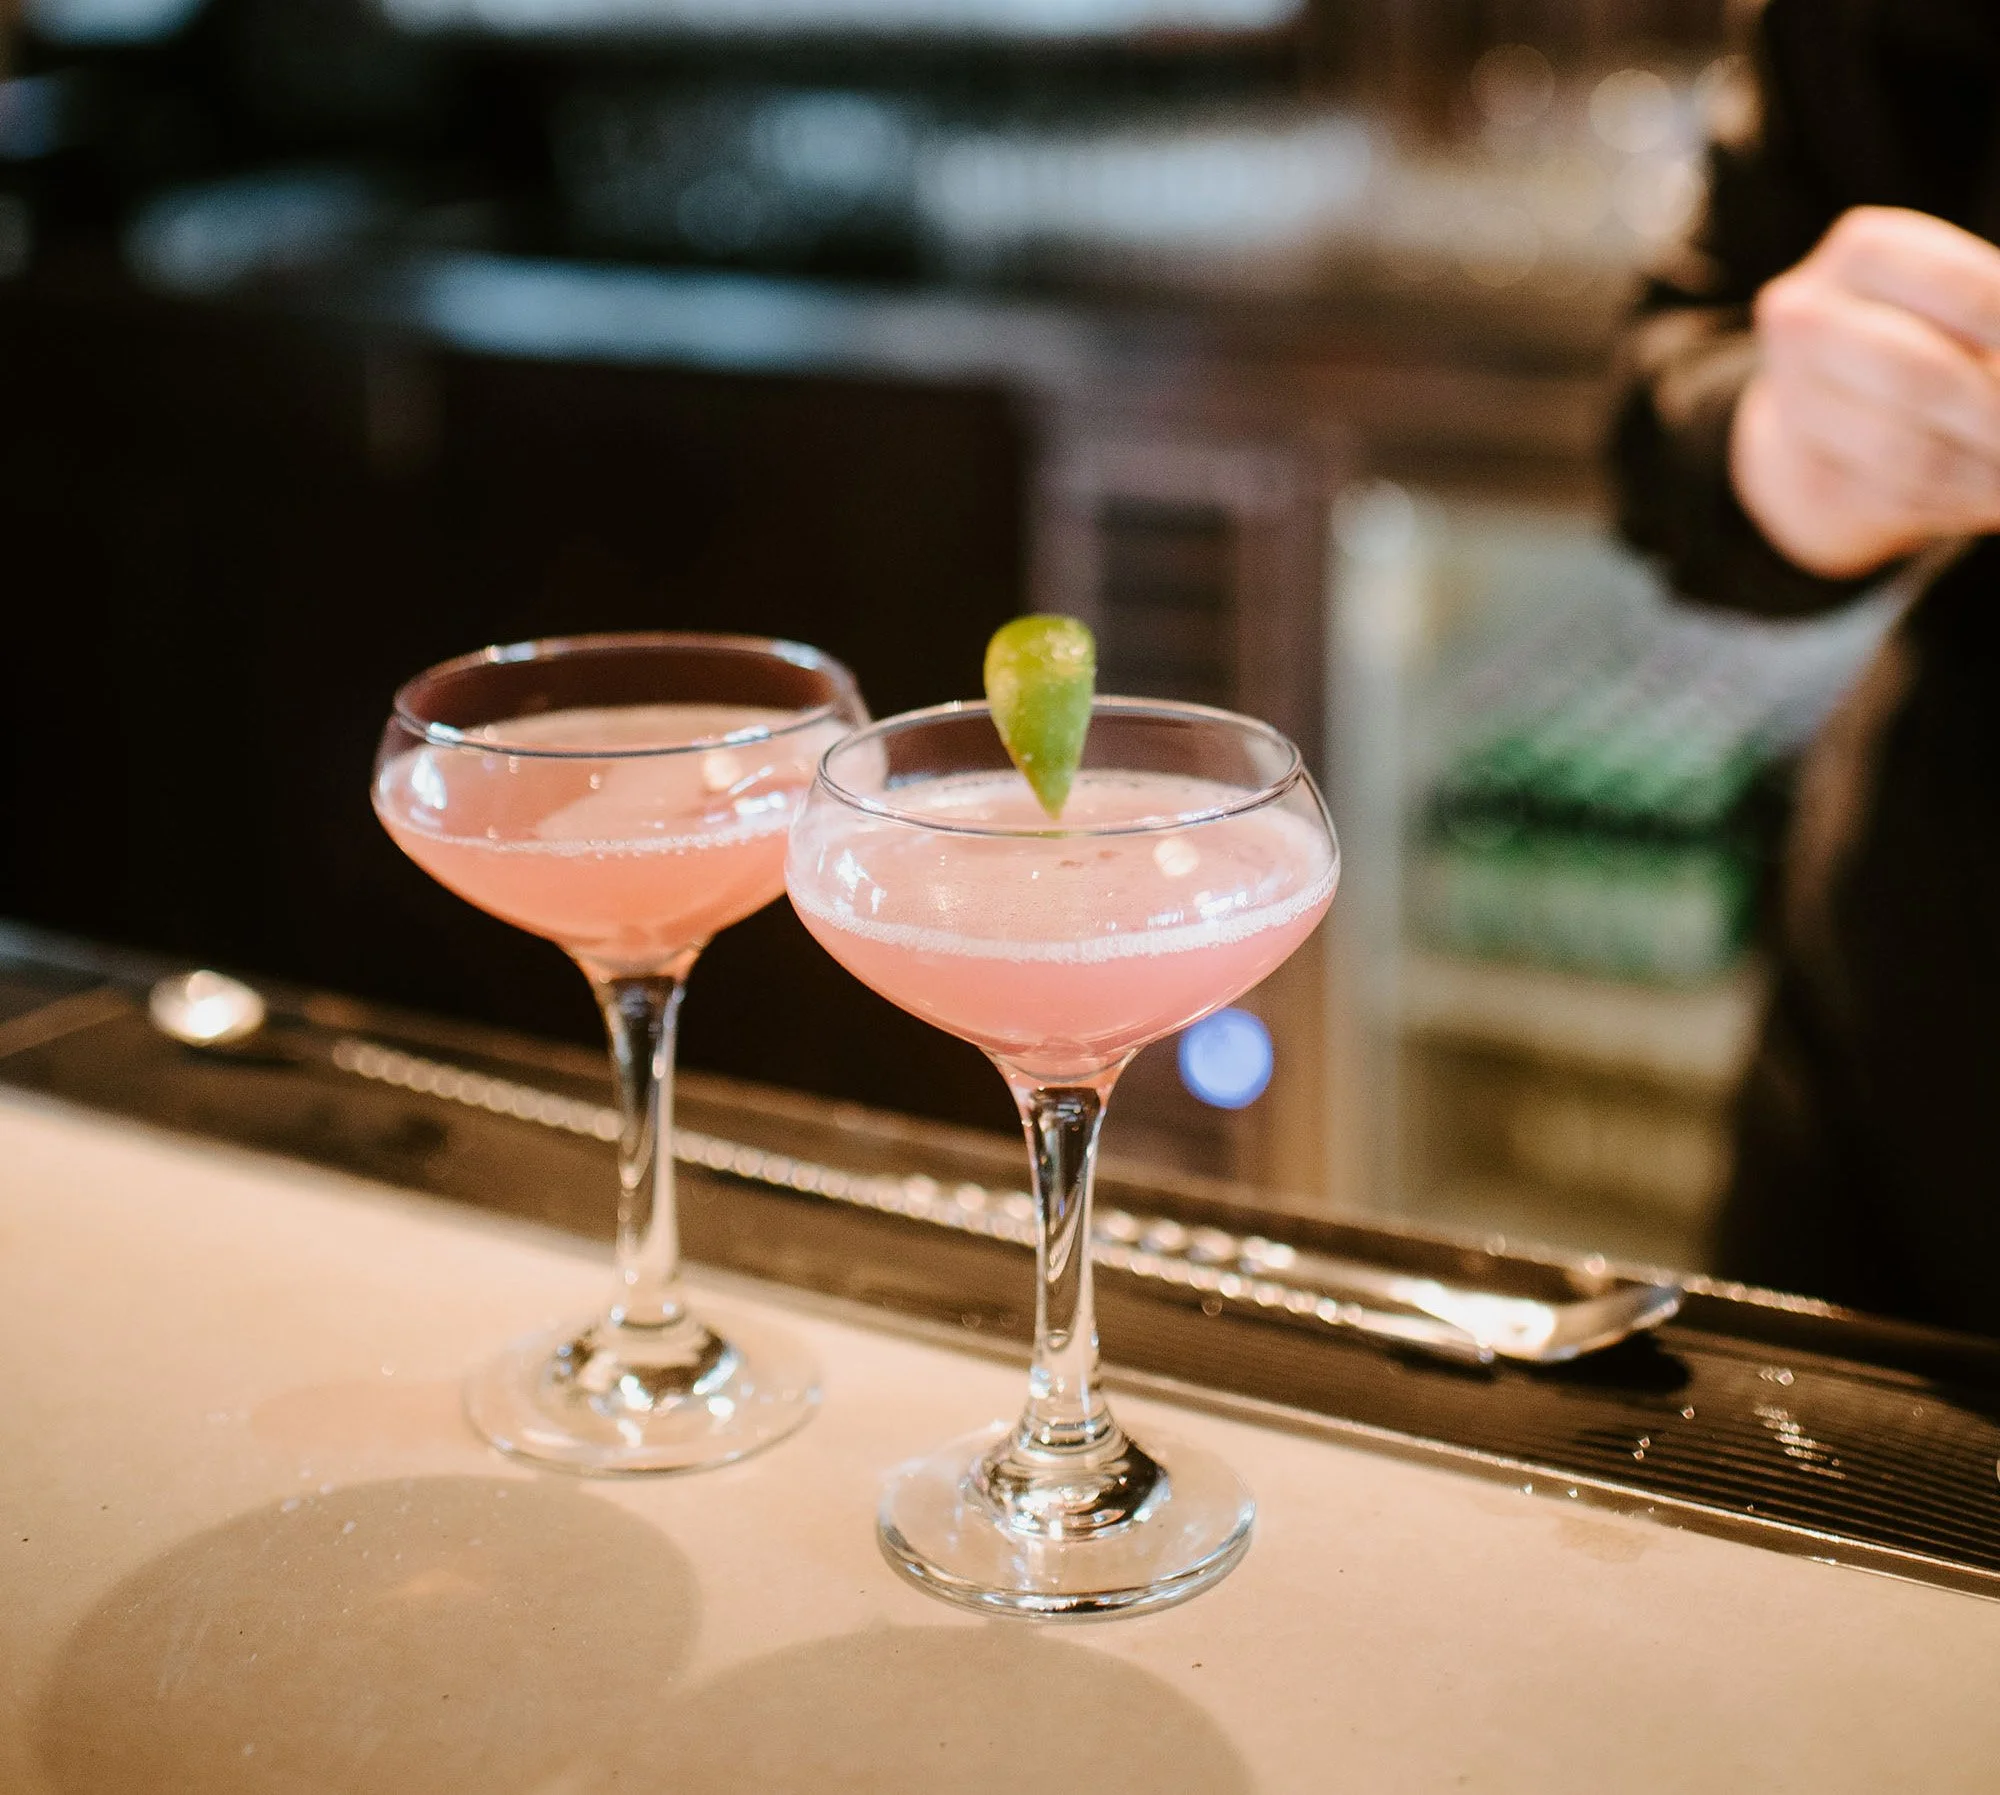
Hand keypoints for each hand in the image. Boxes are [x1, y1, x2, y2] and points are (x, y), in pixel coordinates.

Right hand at [1731, 206, 1999, 577]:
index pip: (1967, 291)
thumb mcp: (1964, 310)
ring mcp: (1793, 399)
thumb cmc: (1923, 341)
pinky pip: (1891, 498)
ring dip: (1986, 474)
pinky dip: (1959, 503)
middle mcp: (1806, 317)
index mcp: (1864, 252)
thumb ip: (1996, 322)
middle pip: (1921, 376)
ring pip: (1907, 453)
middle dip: (1996, 413)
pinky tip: (1991, 495)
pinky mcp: (1801, 471)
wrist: (1818, 415)